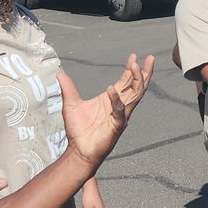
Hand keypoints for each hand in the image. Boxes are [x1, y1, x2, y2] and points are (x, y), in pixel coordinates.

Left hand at [60, 54, 154, 168]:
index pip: (126, 82)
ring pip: (134, 97)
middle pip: (137, 87)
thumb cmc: (78, 130)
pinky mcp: (116, 127)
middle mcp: (119, 107)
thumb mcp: (71, 104)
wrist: (78, 151)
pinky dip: (116, 101)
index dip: (131, 69)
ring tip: (135, 67)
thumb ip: (68, 88)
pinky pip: (120, 112)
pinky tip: (111, 89)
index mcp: (111, 100)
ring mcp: (120, 116)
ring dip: (136, 81)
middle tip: (148, 58)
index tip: (134, 56)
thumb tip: (59, 73)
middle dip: (143, 72)